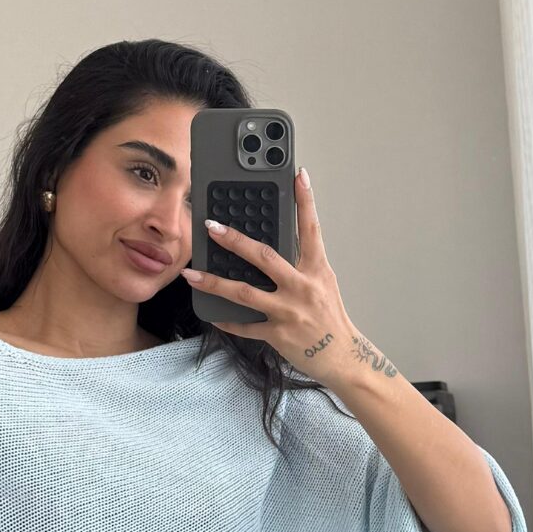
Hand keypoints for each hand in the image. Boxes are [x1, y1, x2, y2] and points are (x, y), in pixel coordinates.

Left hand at [181, 167, 355, 383]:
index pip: (311, 229)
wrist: (341, 356)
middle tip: (212, 226)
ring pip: (244, 293)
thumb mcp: (323, 283)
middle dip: (234, 240)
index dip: (306, 200)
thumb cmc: (330, 319)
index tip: (298, 175)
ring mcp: (287, 312)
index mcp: (316, 270)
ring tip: (192, 273)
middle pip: (263, 257)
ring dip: (214, 282)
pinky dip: (227, 321)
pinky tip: (212, 314)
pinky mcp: (277, 334)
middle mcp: (301, 288)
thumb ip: (302, 264)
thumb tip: (277, 247)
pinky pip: (245, 327)